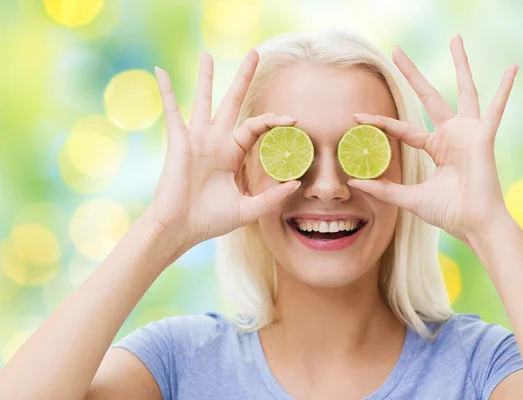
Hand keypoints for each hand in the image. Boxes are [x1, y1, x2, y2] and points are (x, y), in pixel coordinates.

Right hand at [142, 49, 300, 249]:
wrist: (181, 229)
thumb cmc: (210, 221)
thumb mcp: (247, 209)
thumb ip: (271, 197)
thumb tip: (296, 184)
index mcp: (232, 154)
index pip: (256, 127)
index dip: (274, 120)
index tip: (294, 119)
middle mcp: (216, 141)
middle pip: (232, 101)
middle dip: (243, 78)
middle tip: (255, 53)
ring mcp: (197, 139)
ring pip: (204, 100)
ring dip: (206, 77)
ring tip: (208, 54)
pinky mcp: (179, 141)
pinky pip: (172, 111)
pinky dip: (166, 91)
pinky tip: (160, 70)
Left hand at [347, 35, 517, 244]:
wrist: (474, 224)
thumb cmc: (449, 212)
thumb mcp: (410, 198)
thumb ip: (384, 189)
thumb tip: (354, 183)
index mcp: (435, 147)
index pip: (403, 128)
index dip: (380, 122)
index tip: (357, 117)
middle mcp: (451, 134)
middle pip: (428, 96)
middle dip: (412, 74)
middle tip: (396, 50)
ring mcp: (468, 132)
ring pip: (463, 91)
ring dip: (460, 64)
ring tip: (455, 38)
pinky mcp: (482, 136)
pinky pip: (495, 109)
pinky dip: (505, 89)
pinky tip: (513, 68)